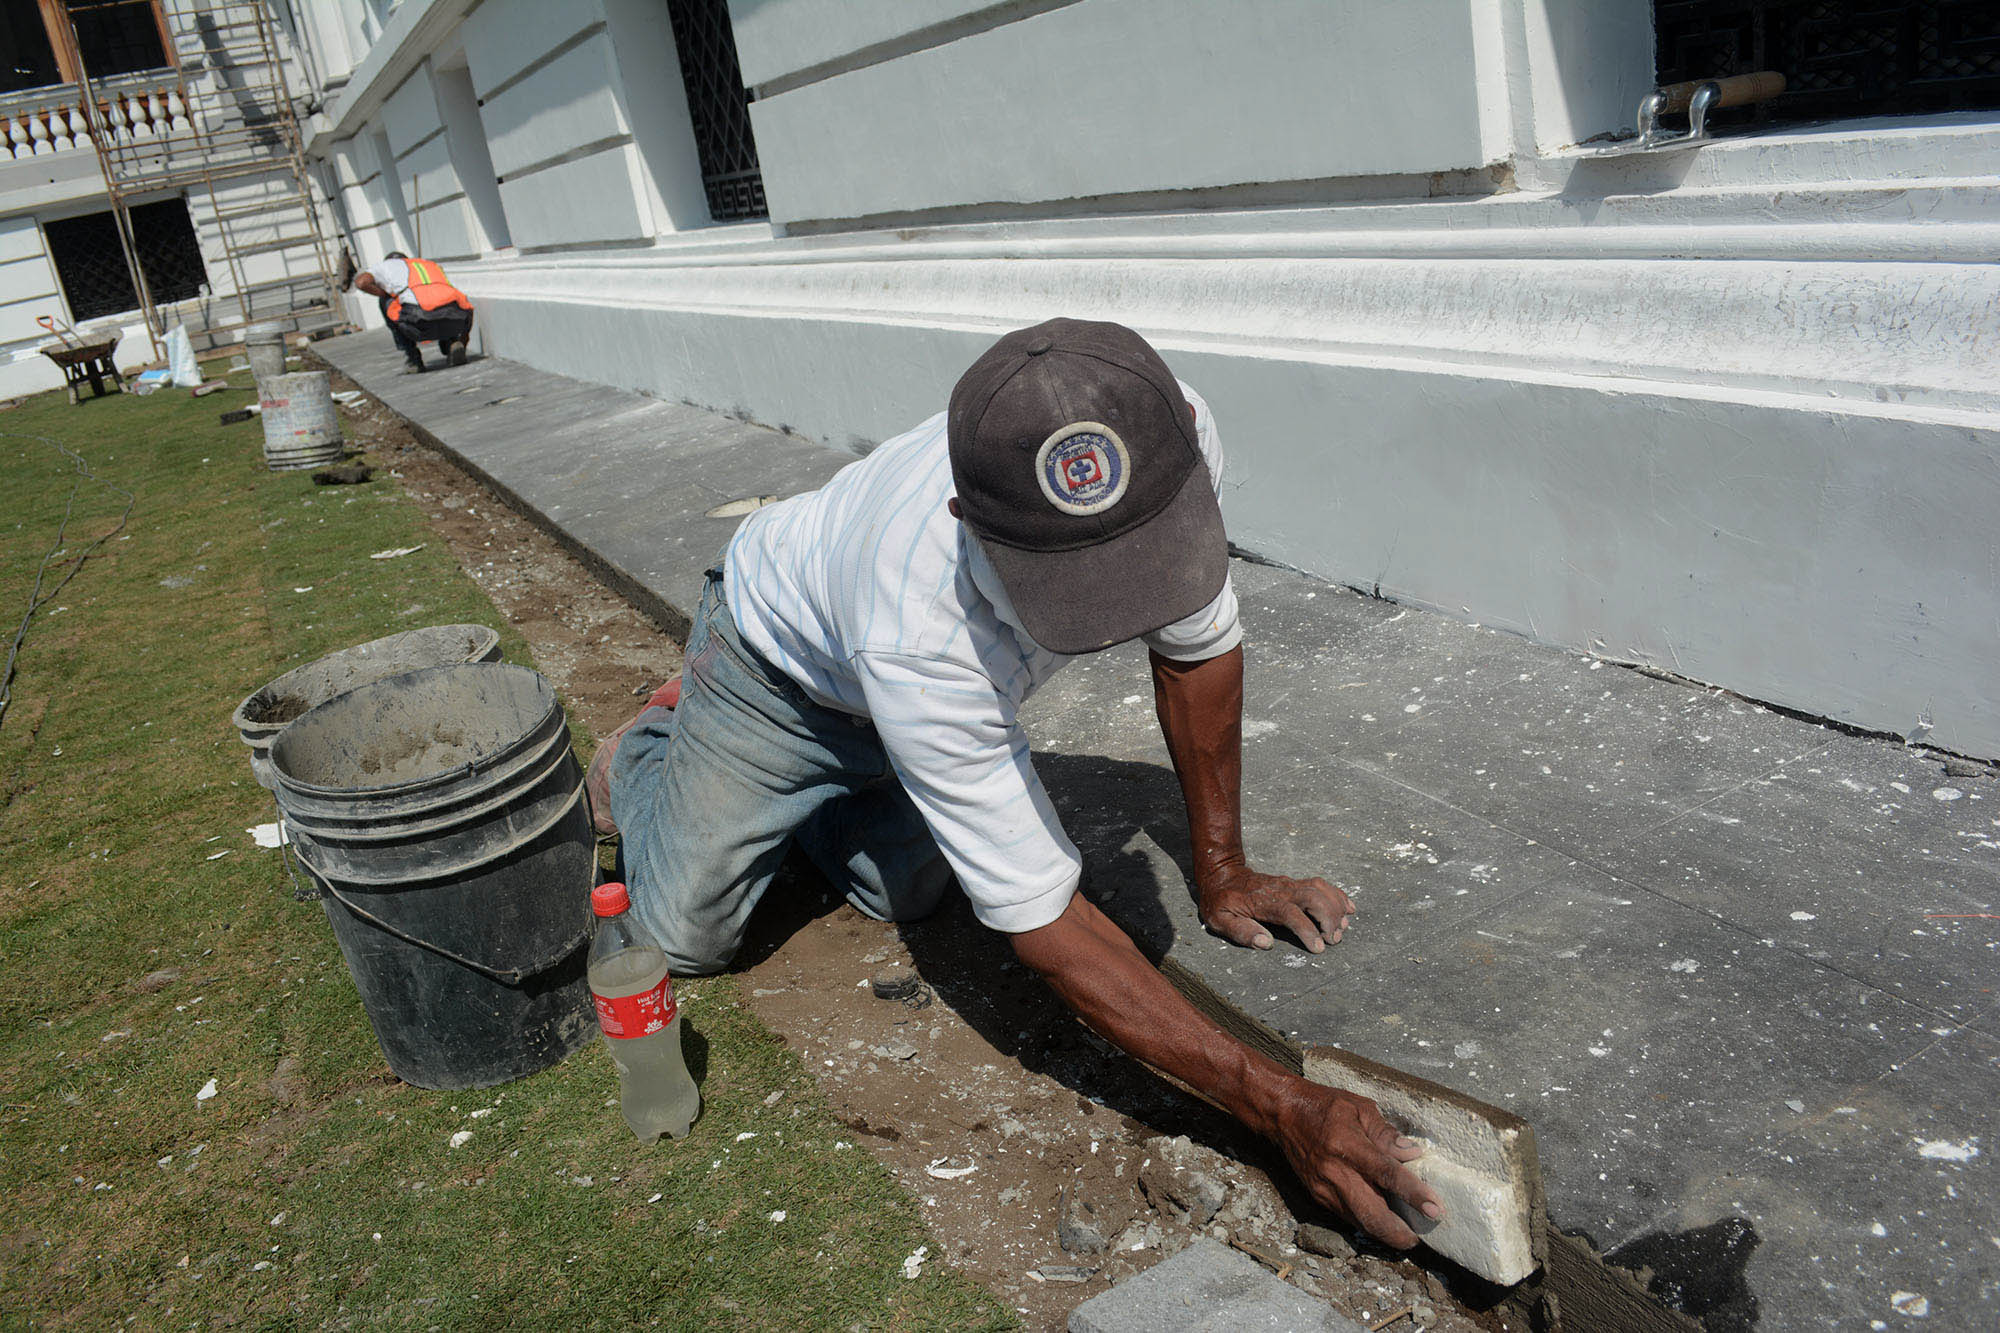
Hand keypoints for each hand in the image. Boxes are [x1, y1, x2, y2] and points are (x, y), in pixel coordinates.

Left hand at [1198, 862, 1352, 951]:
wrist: (1222, 874)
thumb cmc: (1221, 902)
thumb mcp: (1221, 920)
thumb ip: (1241, 932)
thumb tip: (1265, 943)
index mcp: (1264, 903)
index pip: (1291, 914)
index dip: (1307, 930)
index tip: (1318, 947)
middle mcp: (1281, 890)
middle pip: (1313, 898)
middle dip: (1329, 918)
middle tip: (1334, 939)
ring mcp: (1290, 884)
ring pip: (1320, 889)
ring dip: (1336, 907)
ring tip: (1343, 928)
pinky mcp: (1296, 883)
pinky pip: (1321, 885)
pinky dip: (1337, 895)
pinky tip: (1349, 908)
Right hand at [1272, 1080, 1442, 1247]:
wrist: (1284, 1113)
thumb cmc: (1325, 1106)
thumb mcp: (1360, 1107)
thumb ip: (1386, 1133)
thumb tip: (1412, 1152)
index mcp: (1348, 1145)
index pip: (1386, 1174)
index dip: (1414, 1194)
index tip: (1435, 1208)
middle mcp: (1334, 1171)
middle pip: (1371, 1215)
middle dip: (1398, 1233)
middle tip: (1420, 1237)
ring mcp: (1324, 1188)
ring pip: (1359, 1222)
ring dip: (1385, 1233)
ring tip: (1406, 1233)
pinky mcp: (1318, 1196)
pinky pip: (1347, 1216)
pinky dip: (1368, 1222)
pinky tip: (1382, 1219)